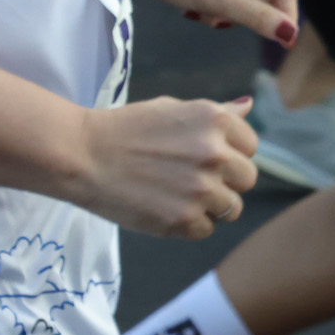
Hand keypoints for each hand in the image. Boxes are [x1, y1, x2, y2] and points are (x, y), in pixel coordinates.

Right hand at [68, 96, 258, 237]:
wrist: (84, 155)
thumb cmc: (127, 129)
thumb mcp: (174, 108)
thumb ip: (216, 113)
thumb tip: (248, 105)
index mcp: (215, 121)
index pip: (250, 146)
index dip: (230, 153)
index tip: (204, 157)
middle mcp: (215, 153)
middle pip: (247, 179)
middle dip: (225, 181)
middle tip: (192, 179)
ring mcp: (202, 189)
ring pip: (231, 209)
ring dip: (210, 206)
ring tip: (178, 196)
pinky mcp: (184, 220)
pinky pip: (206, 229)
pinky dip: (190, 224)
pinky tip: (166, 208)